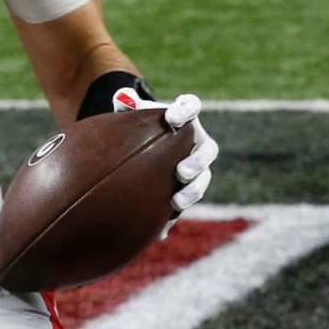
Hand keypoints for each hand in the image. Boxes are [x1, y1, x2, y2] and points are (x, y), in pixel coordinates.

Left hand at [111, 90, 218, 231]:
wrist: (145, 151)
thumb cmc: (142, 127)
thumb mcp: (134, 115)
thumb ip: (128, 106)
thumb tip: (120, 98)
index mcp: (185, 117)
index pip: (192, 107)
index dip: (186, 111)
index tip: (172, 119)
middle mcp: (197, 142)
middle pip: (208, 149)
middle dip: (197, 161)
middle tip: (182, 171)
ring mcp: (196, 168)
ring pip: (203, 180)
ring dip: (192, 191)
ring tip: (177, 201)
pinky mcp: (187, 191)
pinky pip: (185, 204)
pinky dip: (172, 217)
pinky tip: (160, 230)